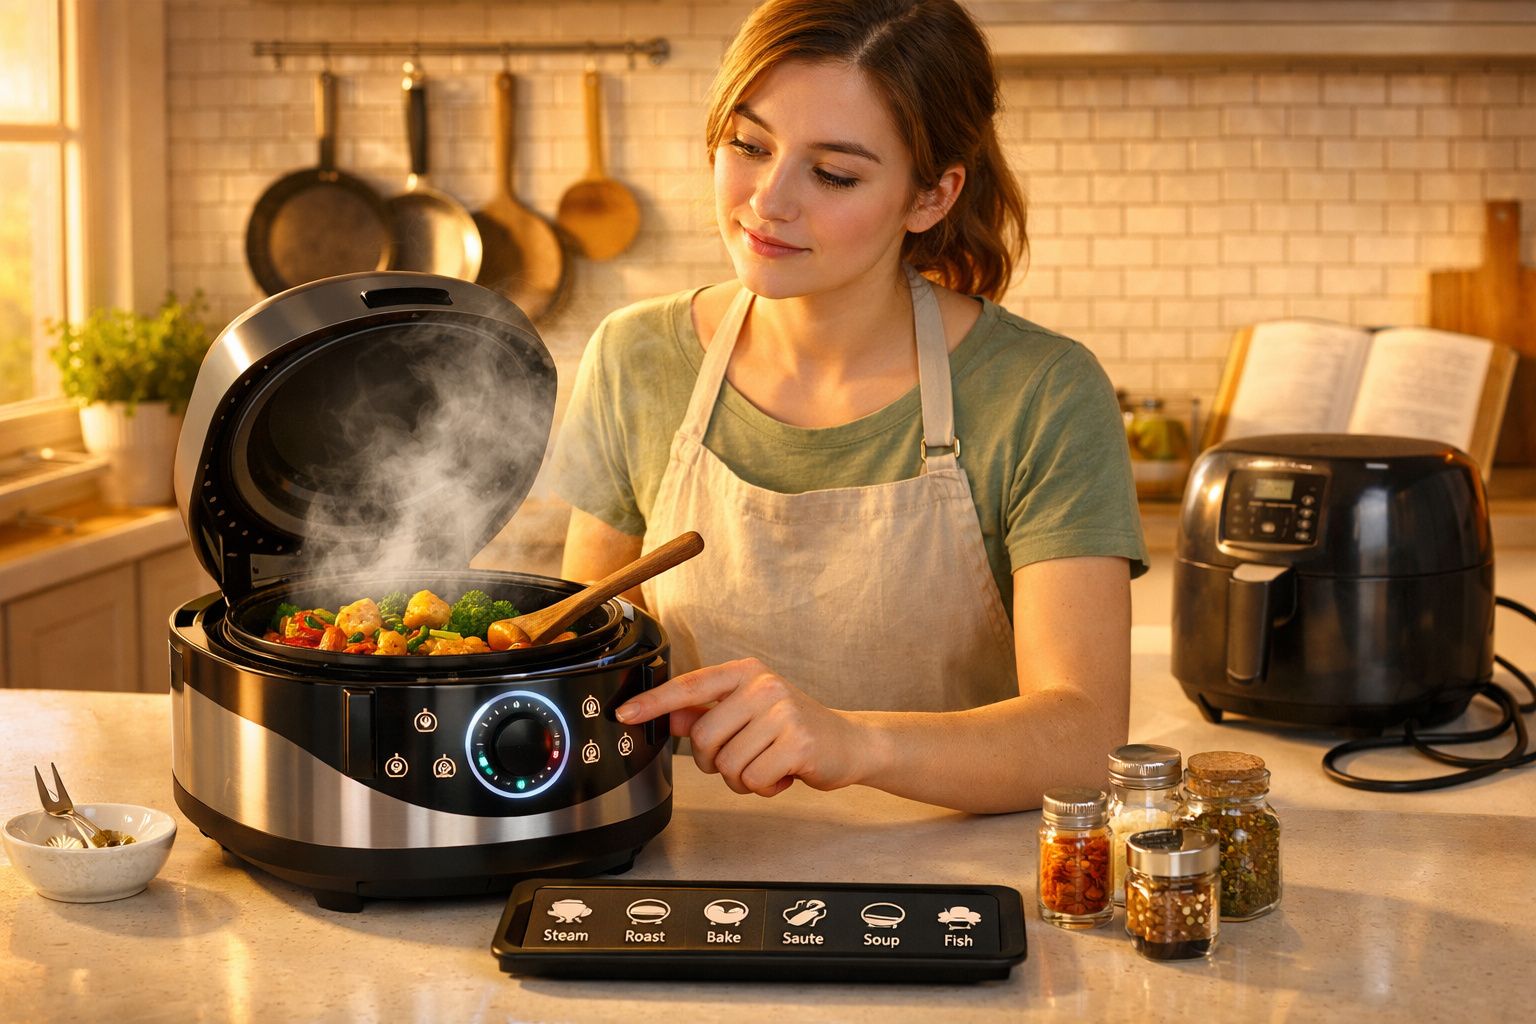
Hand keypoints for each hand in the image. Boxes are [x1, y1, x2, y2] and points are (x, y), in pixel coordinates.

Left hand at [614, 658, 865, 797]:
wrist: (849, 744)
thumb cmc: (794, 729)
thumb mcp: (750, 713)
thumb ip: (708, 714)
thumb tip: (671, 718)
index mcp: (746, 673)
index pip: (690, 685)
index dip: (653, 702)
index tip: (624, 714)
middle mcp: (763, 686)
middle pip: (704, 739)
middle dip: (715, 763)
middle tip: (744, 759)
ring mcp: (782, 713)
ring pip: (728, 765)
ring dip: (742, 778)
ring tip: (768, 765)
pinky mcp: (798, 743)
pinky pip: (753, 779)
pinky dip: (763, 787)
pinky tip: (783, 774)